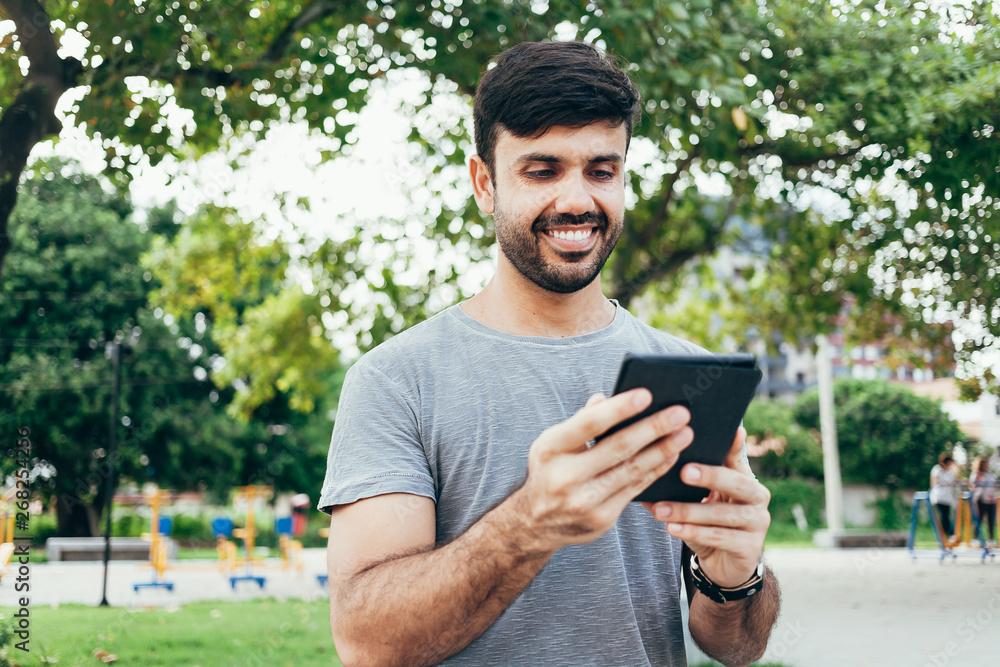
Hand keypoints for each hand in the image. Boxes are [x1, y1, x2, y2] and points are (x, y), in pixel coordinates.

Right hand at [516, 390, 692, 551]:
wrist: (536, 523)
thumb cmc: (551, 470)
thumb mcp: (553, 443)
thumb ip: (580, 422)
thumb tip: (606, 398)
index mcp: (550, 449)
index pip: (589, 423)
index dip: (619, 408)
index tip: (647, 394)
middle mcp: (565, 476)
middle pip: (618, 447)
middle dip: (653, 428)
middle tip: (681, 413)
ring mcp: (584, 500)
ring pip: (632, 470)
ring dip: (663, 450)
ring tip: (685, 433)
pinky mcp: (602, 518)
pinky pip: (636, 489)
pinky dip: (655, 471)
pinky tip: (671, 456)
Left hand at [643, 426, 769, 587]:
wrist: (722, 565)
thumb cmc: (706, 524)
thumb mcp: (696, 501)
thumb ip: (679, 485)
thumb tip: (646, 468)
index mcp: (744, 478)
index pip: (737, 457)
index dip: (734, 445)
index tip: (730, 430)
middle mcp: (757, 497)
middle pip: (736, 483)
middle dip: (709, 476)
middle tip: (684, 471)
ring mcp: (757, 523)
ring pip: (722, 514)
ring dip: (688, 511)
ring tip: (660, 509)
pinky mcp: (750, 548)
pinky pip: (719, 537)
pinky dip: (693, 532)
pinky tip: (672, 528)